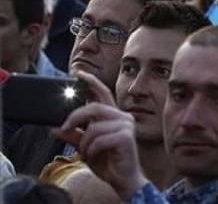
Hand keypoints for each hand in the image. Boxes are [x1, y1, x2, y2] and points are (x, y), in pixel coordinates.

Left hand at [54, 73, 146, 199]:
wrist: (123, 179)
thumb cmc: (108, 161)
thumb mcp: (86, 147)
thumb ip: (74, 135)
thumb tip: (56, 128)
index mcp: (114, 116)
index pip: (102, 94)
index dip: (91, 82)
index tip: (78, 73)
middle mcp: (122, 117)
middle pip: (94, 108)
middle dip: (75, 118)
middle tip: (64, 128)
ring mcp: (126, 126)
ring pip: (94, 127)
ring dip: (84, 143)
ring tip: (86, 153)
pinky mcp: (126, 137)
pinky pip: (99, 139)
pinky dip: (91, 150)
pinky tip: (94, 156)